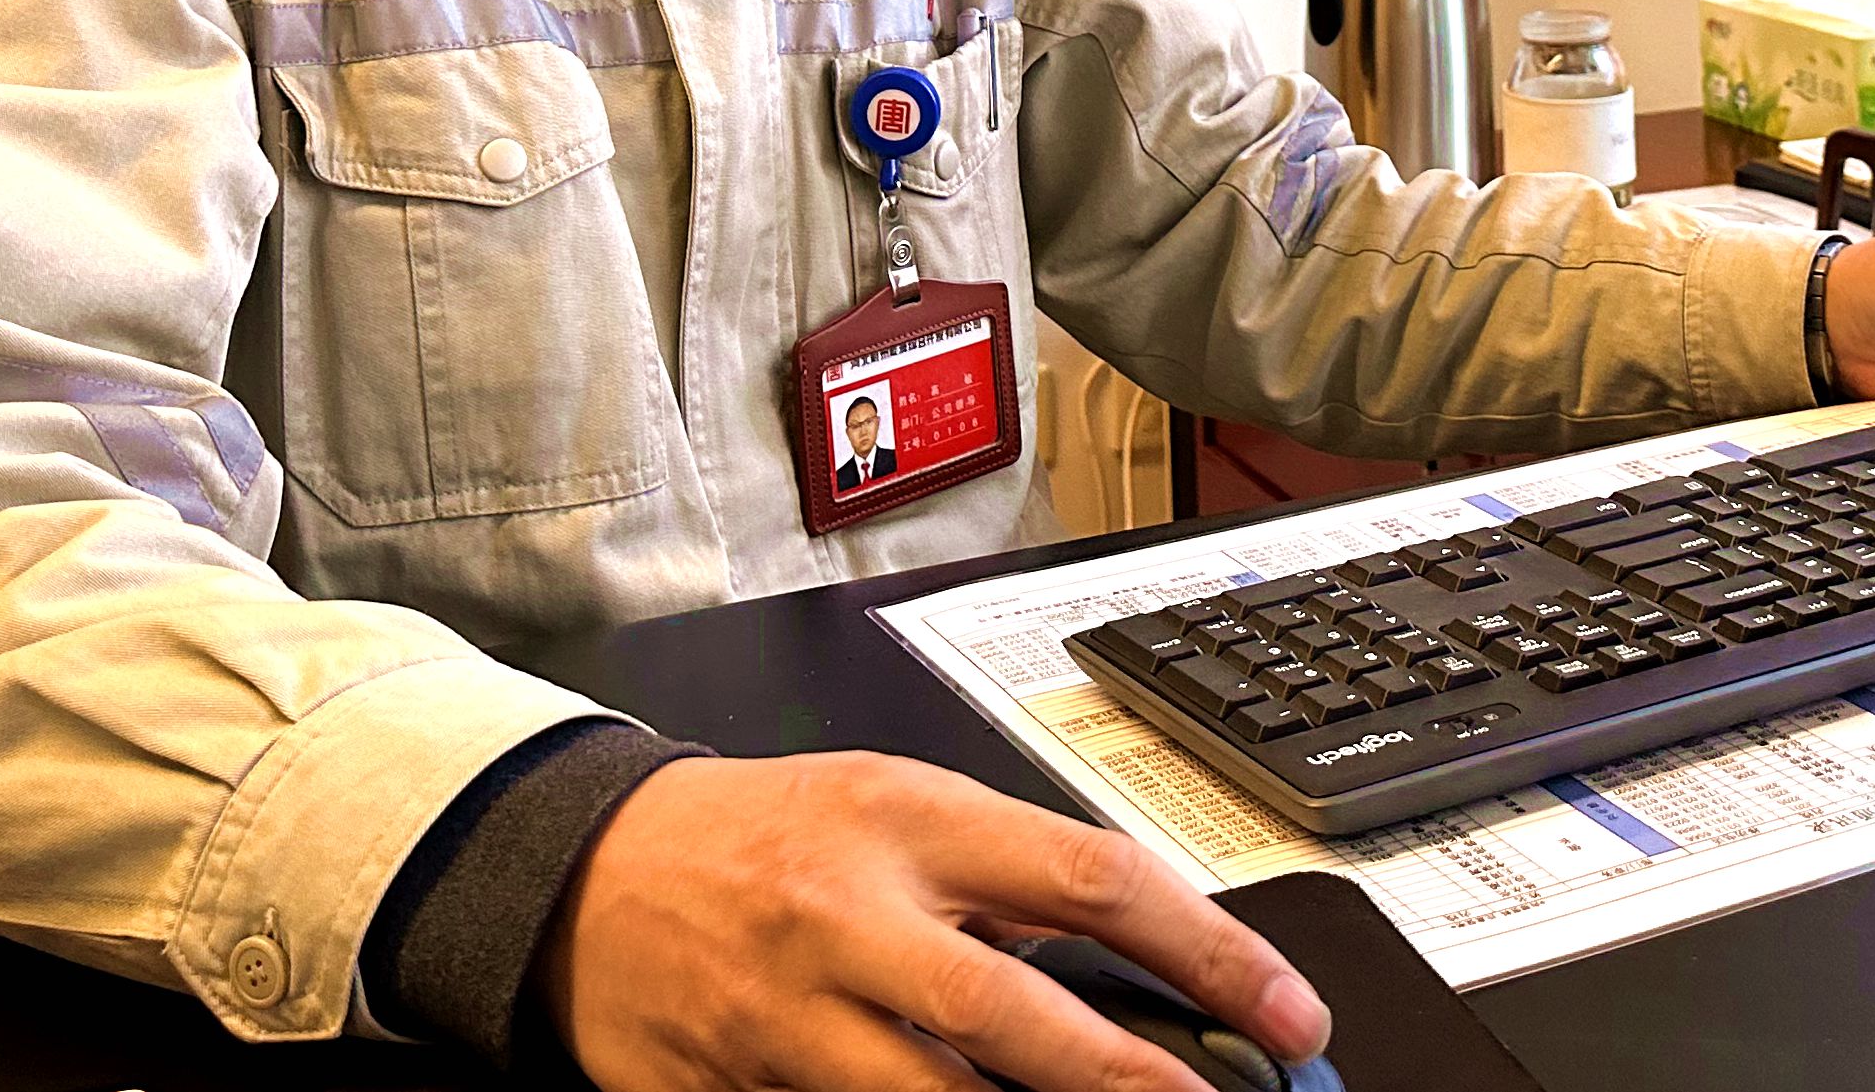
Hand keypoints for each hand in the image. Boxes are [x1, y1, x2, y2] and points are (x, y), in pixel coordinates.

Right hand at [537, 750, 1329, 1090]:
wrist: (588, 864)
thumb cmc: (770, 835)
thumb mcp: (897, 811)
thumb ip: (1011, 883)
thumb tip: (1158, 969)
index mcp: (908, 819)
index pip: (1089, 878)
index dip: (1208, 952)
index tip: (1286, 1010)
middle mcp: (848, 916)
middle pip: (1009, 1015)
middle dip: (1127, 1084)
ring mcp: (782, 1019)